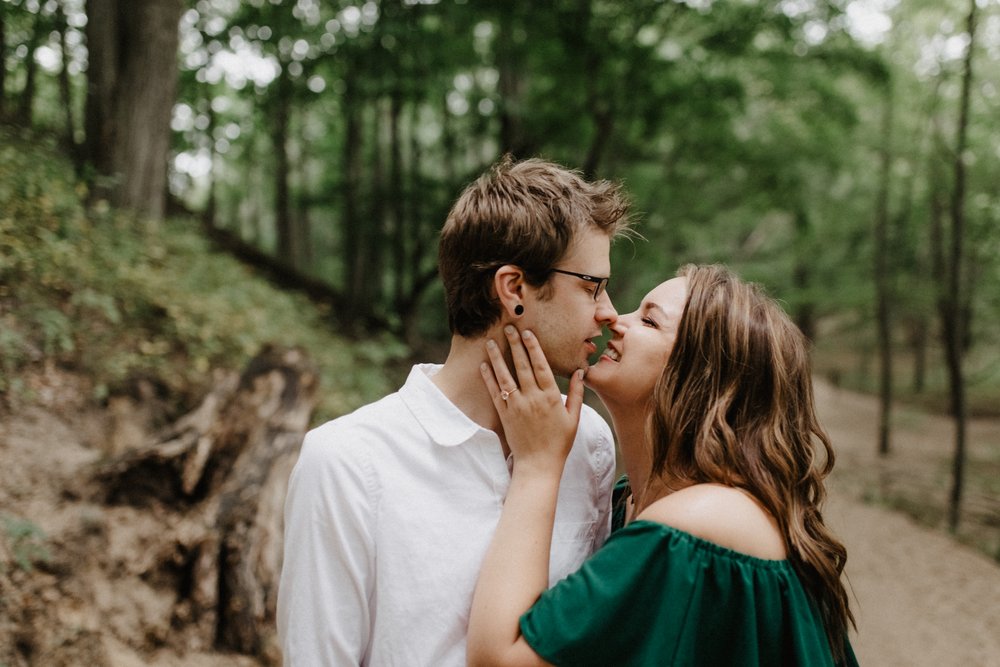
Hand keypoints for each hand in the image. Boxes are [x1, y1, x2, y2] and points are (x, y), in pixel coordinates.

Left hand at [481, 325, 584, 475]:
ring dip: (497, 358)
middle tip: (508, 328)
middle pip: (522, 366)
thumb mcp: (574, 418)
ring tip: (489, 342)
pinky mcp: (504, 415)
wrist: (538, 464)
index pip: (541, 366)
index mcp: (551, 397)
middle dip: (515, 345)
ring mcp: (516, 406)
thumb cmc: (559, 442)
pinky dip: (488, 378)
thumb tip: (580, 371)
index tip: (528, 333)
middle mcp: (532, 398)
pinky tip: (483, 366)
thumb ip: (577, 393)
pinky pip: (495, 393)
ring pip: (505, 376)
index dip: (534, 347)